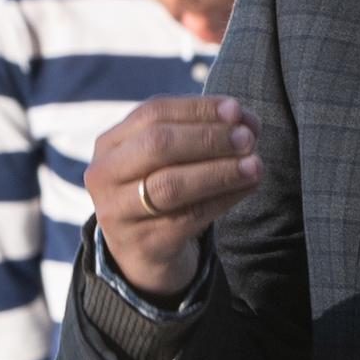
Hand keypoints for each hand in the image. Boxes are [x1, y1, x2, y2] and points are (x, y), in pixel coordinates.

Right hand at [83, 95, 263, 298]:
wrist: (144, 251)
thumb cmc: (163, 189)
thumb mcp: (171, 158)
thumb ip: (202, 132)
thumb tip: (246, 119)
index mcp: (110, 144)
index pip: (152, 113)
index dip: (197, 109)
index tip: (237, 109)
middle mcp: (104, 175)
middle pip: (157, 145)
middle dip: (208, 138)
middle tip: (248, 138)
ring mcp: (118, 211)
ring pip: (171, 184)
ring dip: (220, 171)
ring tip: (255, 165)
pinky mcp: (143, 241)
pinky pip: (189, 216)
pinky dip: (224, 198)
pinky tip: (248, 187)